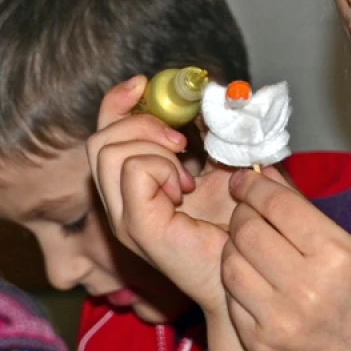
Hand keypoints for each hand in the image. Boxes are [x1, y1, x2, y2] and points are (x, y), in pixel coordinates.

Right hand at [87, 77, 234, 312]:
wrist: (250, 267)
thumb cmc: (238, 223)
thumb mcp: (222, 164)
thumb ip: (208, 132)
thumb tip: (204, 96)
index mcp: (132, 188)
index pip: (104, 135)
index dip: (117, 103)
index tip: (143, 83)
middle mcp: (120, 203)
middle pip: (99, 139)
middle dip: (140, 122)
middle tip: (182, 140)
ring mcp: (124, 217)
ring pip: (109, 149)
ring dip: (153, 146)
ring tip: (186, 173)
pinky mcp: (137, 227)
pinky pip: (133, 170)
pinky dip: (161, 165)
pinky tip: (186, 187)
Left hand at [221, 169, 350, 350]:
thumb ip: (304, 214)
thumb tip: (263, 176)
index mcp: (337, 254)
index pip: (277, 205)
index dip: (252, 186)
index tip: (243, 181)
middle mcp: (306, 287)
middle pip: (246, 231)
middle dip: (241, 215)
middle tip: (247, 215)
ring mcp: (280, 320)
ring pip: (229, 264)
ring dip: (233, 248)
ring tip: (248, 247)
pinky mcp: (261, 345)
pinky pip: (231, 299)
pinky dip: (237, 283)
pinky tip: (252, 280)